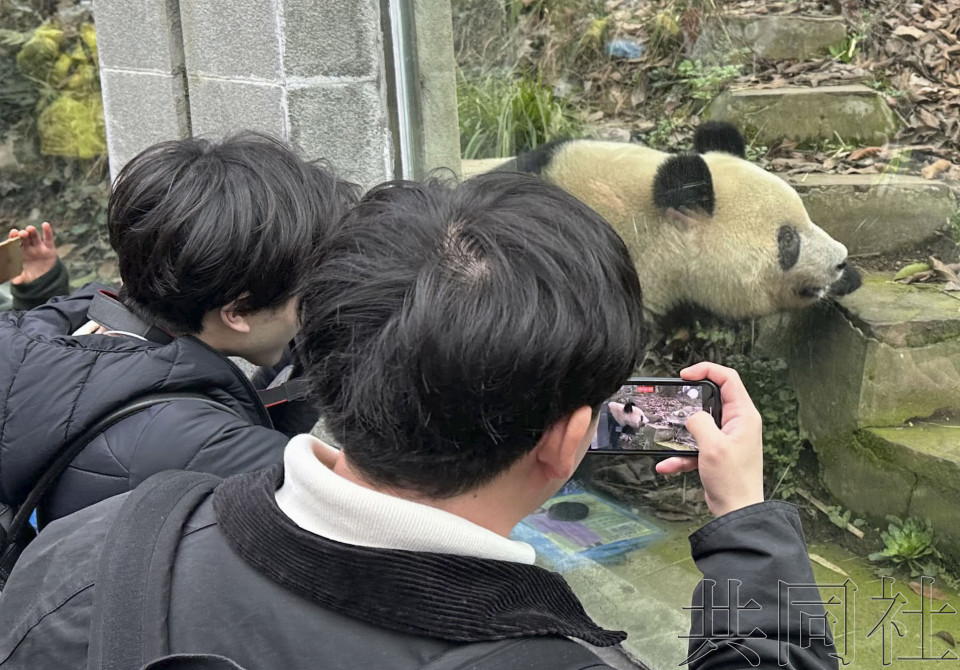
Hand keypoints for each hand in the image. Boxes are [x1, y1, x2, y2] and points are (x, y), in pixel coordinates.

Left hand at [8, 222, 58, 284]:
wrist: (46, 279)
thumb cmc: (32, 276)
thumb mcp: (24, 278)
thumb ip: (19, 278)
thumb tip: (15, 281)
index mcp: (20, 252)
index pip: (15, 242)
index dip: (14, 237)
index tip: (13, 233)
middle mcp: (28, 248)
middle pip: (25, 238)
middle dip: (23, 234)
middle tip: (22, 233)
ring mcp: (39, 247)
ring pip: (35, 237)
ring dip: (32, 231)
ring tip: (30, 229)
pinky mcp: (49, 248)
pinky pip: (48, 239)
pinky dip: (47, 231)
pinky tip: (45, 225)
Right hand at [655, 362, 763, 516]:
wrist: (737, 512)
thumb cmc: (733, 480)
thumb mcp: (712, 446)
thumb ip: (699, 422)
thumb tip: (691, 416)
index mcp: (744, 415)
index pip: (728, 378)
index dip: (706, 370)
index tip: (684, 375)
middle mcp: (738, 423)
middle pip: (711, 398)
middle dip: (689, 403)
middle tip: (674, 403)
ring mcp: (727, 438)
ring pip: (699, 424)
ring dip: (681, 433)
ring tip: (668, 439)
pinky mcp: (717, 452)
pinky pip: (695, 446)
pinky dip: (681, 454)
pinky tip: (667, 465)